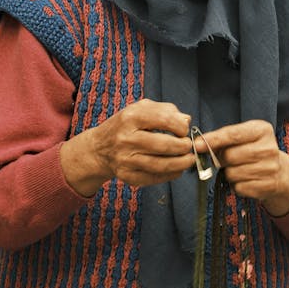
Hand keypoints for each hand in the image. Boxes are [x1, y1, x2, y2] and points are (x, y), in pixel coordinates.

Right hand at [60, 99, 195, 195]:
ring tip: (189, 160)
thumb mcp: (139, 109)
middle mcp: (126, 139)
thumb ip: (164, 110)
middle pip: (163, 145)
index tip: (185, 130)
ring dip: (180, 164)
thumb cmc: (125, 126)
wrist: (98, 148)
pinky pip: (153, 178)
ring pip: (160, 165)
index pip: (163, 119)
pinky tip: (177, 170)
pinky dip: (170, 175)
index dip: (180, 126)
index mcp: (130, 117)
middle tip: (190, 146)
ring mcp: (125, 159)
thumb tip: (186, 120)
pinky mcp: (126, 176)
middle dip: (183, 147)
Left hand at [195, 120, 288, 216]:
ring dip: (229, 173)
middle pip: (230, 156)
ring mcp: (270, 168)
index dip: (213, 140)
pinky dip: (237, 185)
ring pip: (232, 173)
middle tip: (225, 160)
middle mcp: (269, 148)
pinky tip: (245, 179)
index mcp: (262, 130)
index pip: (233, 134)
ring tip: (238, 169)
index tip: (197, 145)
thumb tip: (198, 145)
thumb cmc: (252, 150)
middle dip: (221, 159)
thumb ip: (222, 138)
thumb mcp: (242, 137)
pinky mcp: (268, 186)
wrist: (280, 172)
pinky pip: (239, 187)